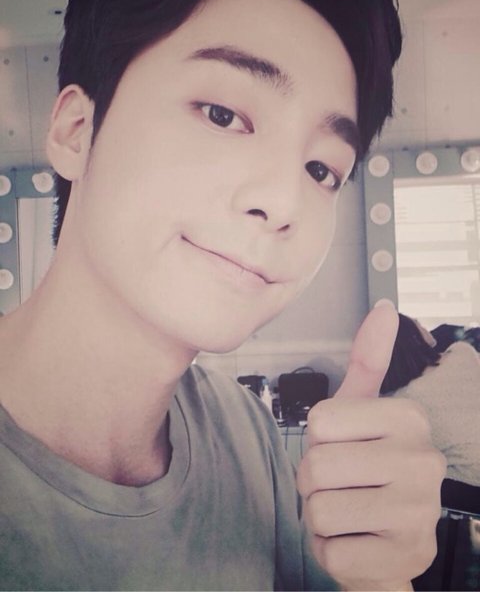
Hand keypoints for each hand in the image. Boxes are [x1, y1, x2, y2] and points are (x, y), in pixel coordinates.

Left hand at [296, 303, 445, 590]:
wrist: (390, 547)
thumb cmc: (366, 471)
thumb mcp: (362, 413)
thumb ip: (369, 360)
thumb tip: (384, 308)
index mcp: (409, 418)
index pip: (320, 421)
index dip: (317, 439)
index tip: (343, 448)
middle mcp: (424, 461)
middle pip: (315, 466)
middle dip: (313, 483)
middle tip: (341, 487)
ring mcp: (419, 514)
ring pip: (319, 510)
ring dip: (320, 518)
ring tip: (350, 514)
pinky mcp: (404, 560)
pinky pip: (330, 552)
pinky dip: (331, 552)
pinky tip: (358, 543)